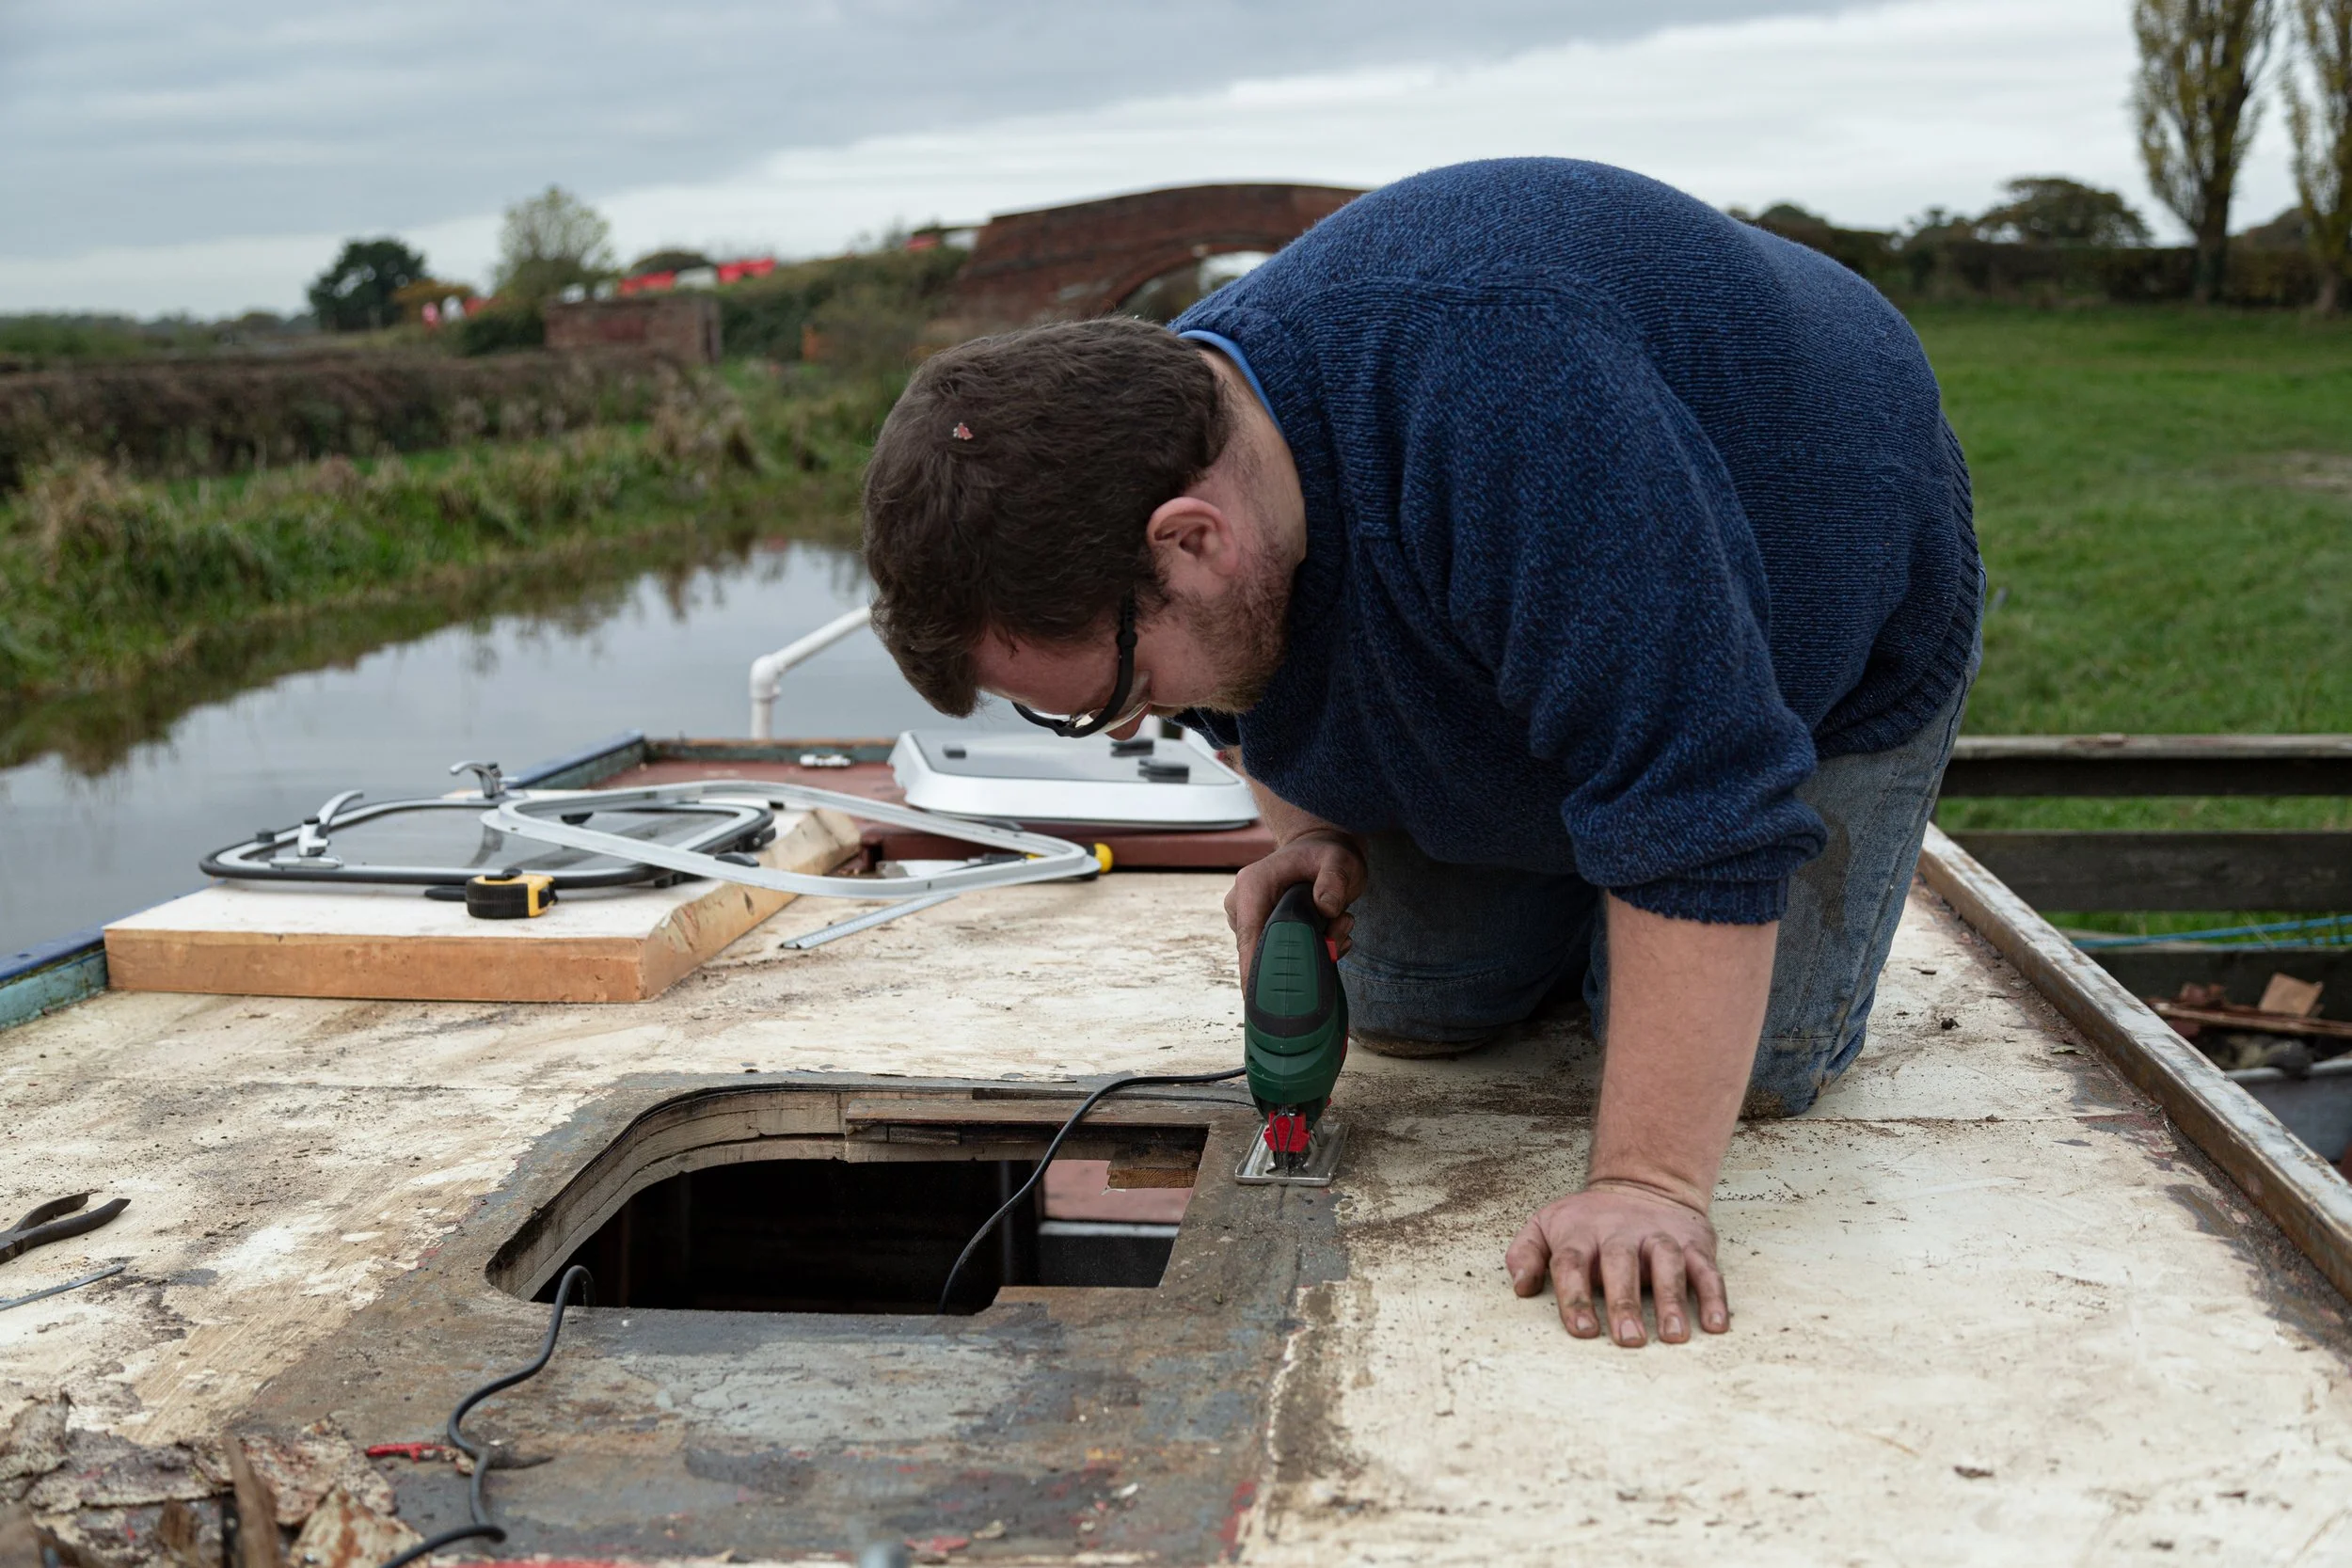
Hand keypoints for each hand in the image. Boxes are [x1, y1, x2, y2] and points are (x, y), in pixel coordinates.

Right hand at [1225, 829, 1365, 982]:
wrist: (1323, 849)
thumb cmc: (1328, 853)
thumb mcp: (1338, 860)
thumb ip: (1333, 880)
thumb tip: (1326, 907)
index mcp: (1252, 886)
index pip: (1248, 937)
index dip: (1252, 972)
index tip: (1255, 1003)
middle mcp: (1244, 904)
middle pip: (1262, 952)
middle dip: (1300, 957)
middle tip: (1338, 936)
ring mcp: (1251, 919)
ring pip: (1276, 956)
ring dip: (1313, 951)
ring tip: (1338, 923)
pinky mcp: (1264, 931)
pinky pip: (1283, 954)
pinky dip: (1312, 951)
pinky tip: (1332, 933)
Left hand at [1505, 1179, 1730, 1345]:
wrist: (1643, 1181)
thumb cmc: (1588, 1220)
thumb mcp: (1547, 1225)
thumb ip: (1526, 1253)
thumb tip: (1520, 1287)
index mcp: (1581, 1233)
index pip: (1572, 1263)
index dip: (1576, 1296)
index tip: (1584, 1331)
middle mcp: (1621, 1233)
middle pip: (1621, 1264)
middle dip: (1624, 1302)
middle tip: (1629, 1340)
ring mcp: (1659, 1236)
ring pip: (1667, 1263)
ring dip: (1672, 1299)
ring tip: (1674, 1336)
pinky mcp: (1693, 1243)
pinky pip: (1706, 1269)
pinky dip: (1714, 1296)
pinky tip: (1715, 1325)